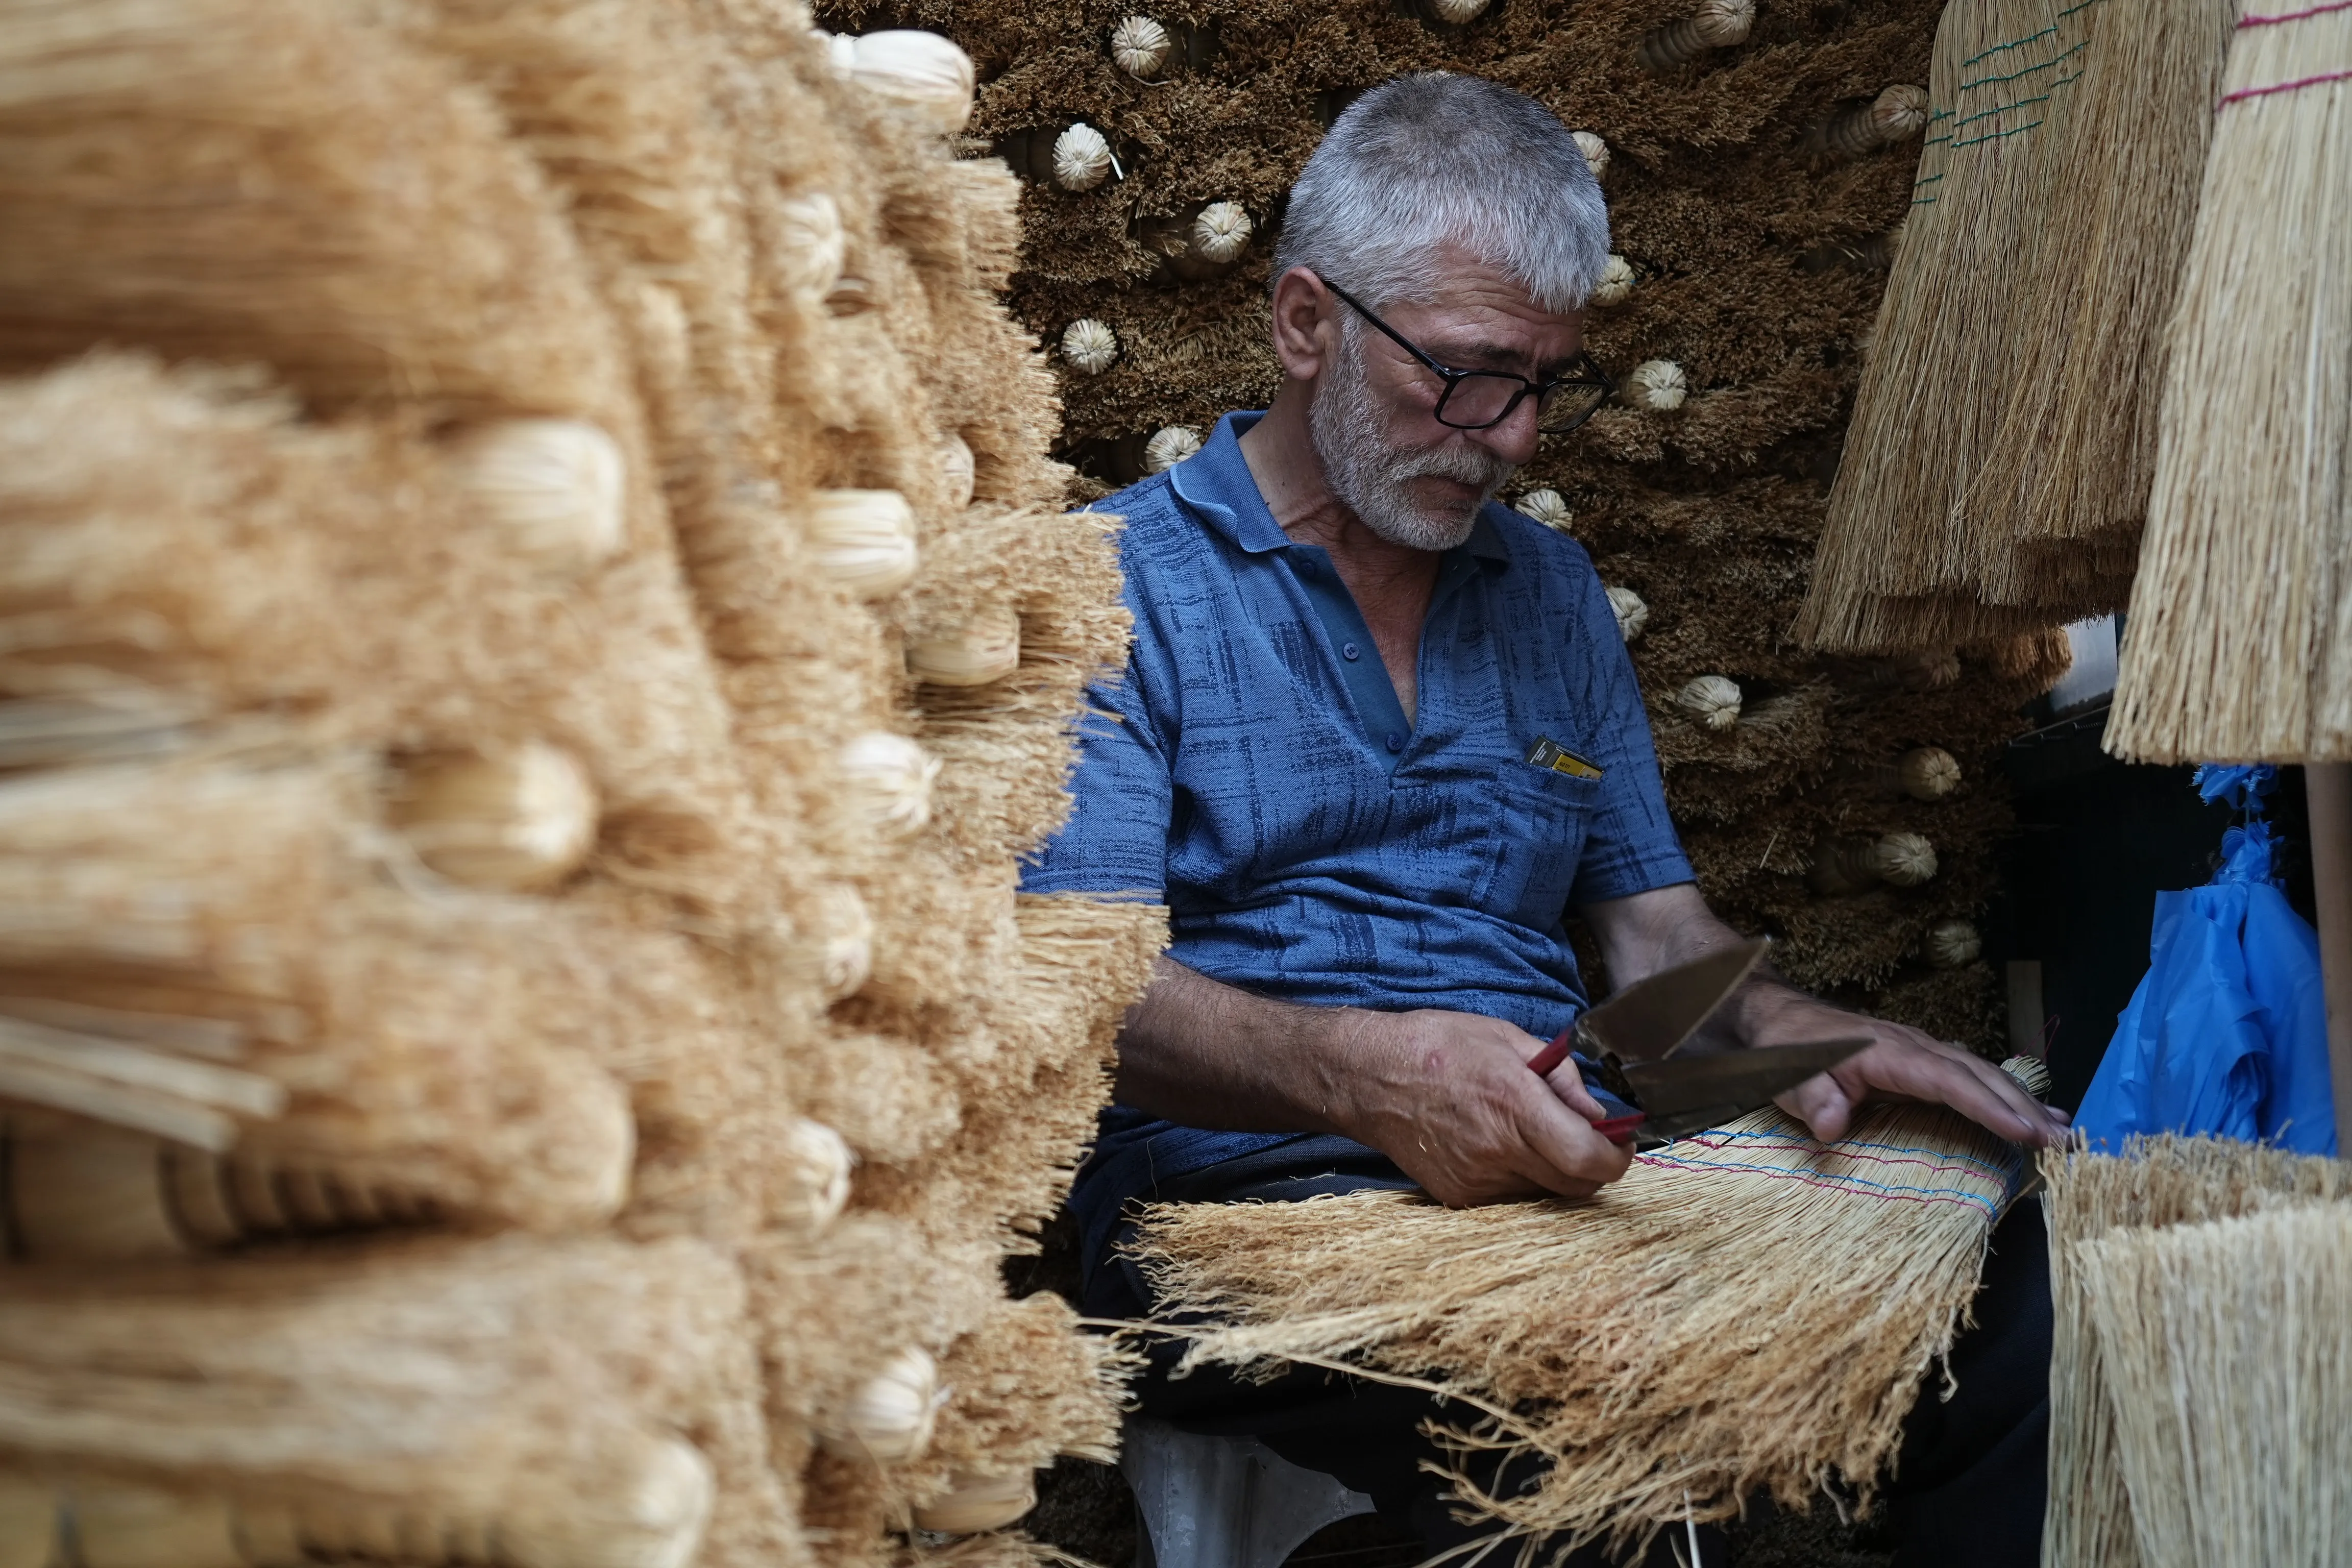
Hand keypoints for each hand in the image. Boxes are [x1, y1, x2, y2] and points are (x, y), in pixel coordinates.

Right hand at [1331, 1008, 1633, 1205]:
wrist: (1369, 1078)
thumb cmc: (1438, 1047)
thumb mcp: (1508, 1039)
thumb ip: (1562, 1077)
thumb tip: (1598, 1114)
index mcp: (1515, 1105)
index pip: (1588, 1160)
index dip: (1617, 1158)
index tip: (1620, 1143)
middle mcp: (1497, 1151)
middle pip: (1576, 1187)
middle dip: (1592, 1166)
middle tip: (1586, 1139)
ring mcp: (1476, 1180)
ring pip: (1546, 1195)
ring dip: (1555, 1173)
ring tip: (1532, 1135)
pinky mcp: (1458, 1196)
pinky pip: (1511, 1198)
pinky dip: (1520, 1179)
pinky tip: (1500, 1147)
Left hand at [1741, 989, 2070, 1147]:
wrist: (1782, 1020)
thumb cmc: (1788, 1051)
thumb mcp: (1788, 1076)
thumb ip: (1811, 1097)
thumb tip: (1832, 1125)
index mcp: (1889, 1052)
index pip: (1948, 1080)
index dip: (1987, 1106)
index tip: (2023, 1131)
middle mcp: (1915, 1047)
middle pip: (1978, 1076)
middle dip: (2022, 1108)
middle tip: (2062, 1143)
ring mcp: (1923, 1051)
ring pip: (1983, 1074)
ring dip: (2022, 1102)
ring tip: (2062, 1132)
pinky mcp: (1924, 1062)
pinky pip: (1972, 1077)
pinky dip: (2006, 1096)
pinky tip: (2035, 1114)